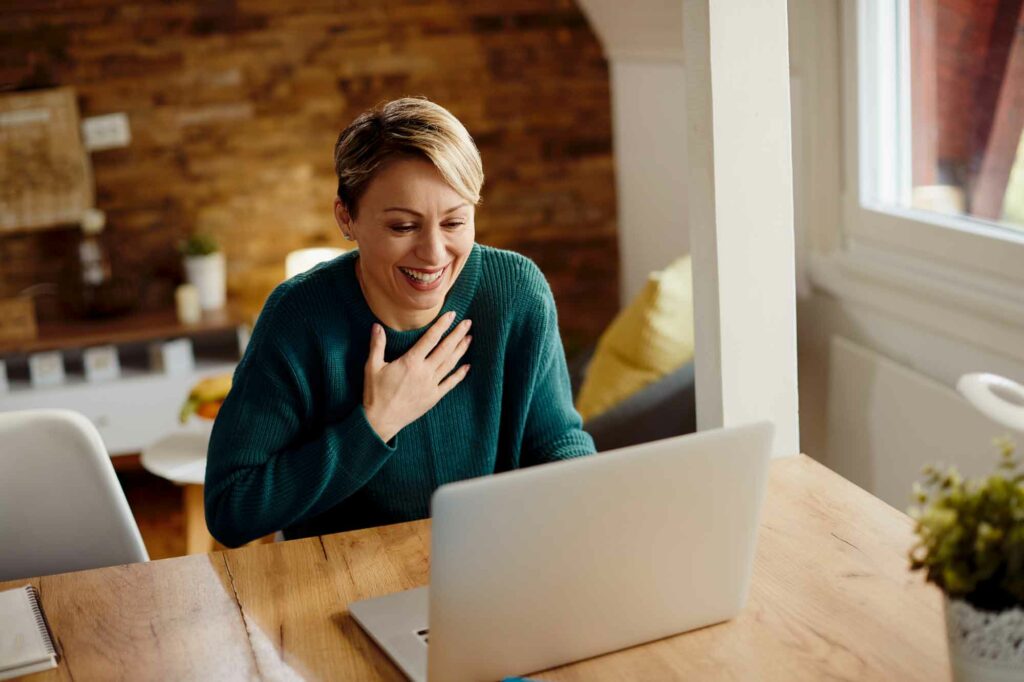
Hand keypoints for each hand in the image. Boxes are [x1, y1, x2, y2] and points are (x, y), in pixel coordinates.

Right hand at [363, 312, 472, 441]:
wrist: (381, 420)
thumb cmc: (375, 393)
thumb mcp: (372, 367)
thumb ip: (377, 345)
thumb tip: (377, 326)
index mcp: (410, 362)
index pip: (430, 339)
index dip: (442, 325)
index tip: (452, 315)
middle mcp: (424, 372)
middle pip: (445, 349)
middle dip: (457, 334)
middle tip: (468, 323)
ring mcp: (431, 385)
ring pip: (450, 364)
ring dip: (461, 350)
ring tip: (469, 338)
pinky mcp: (434, 397)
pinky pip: (450, 384)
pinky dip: (460, 374)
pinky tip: (467, 366)